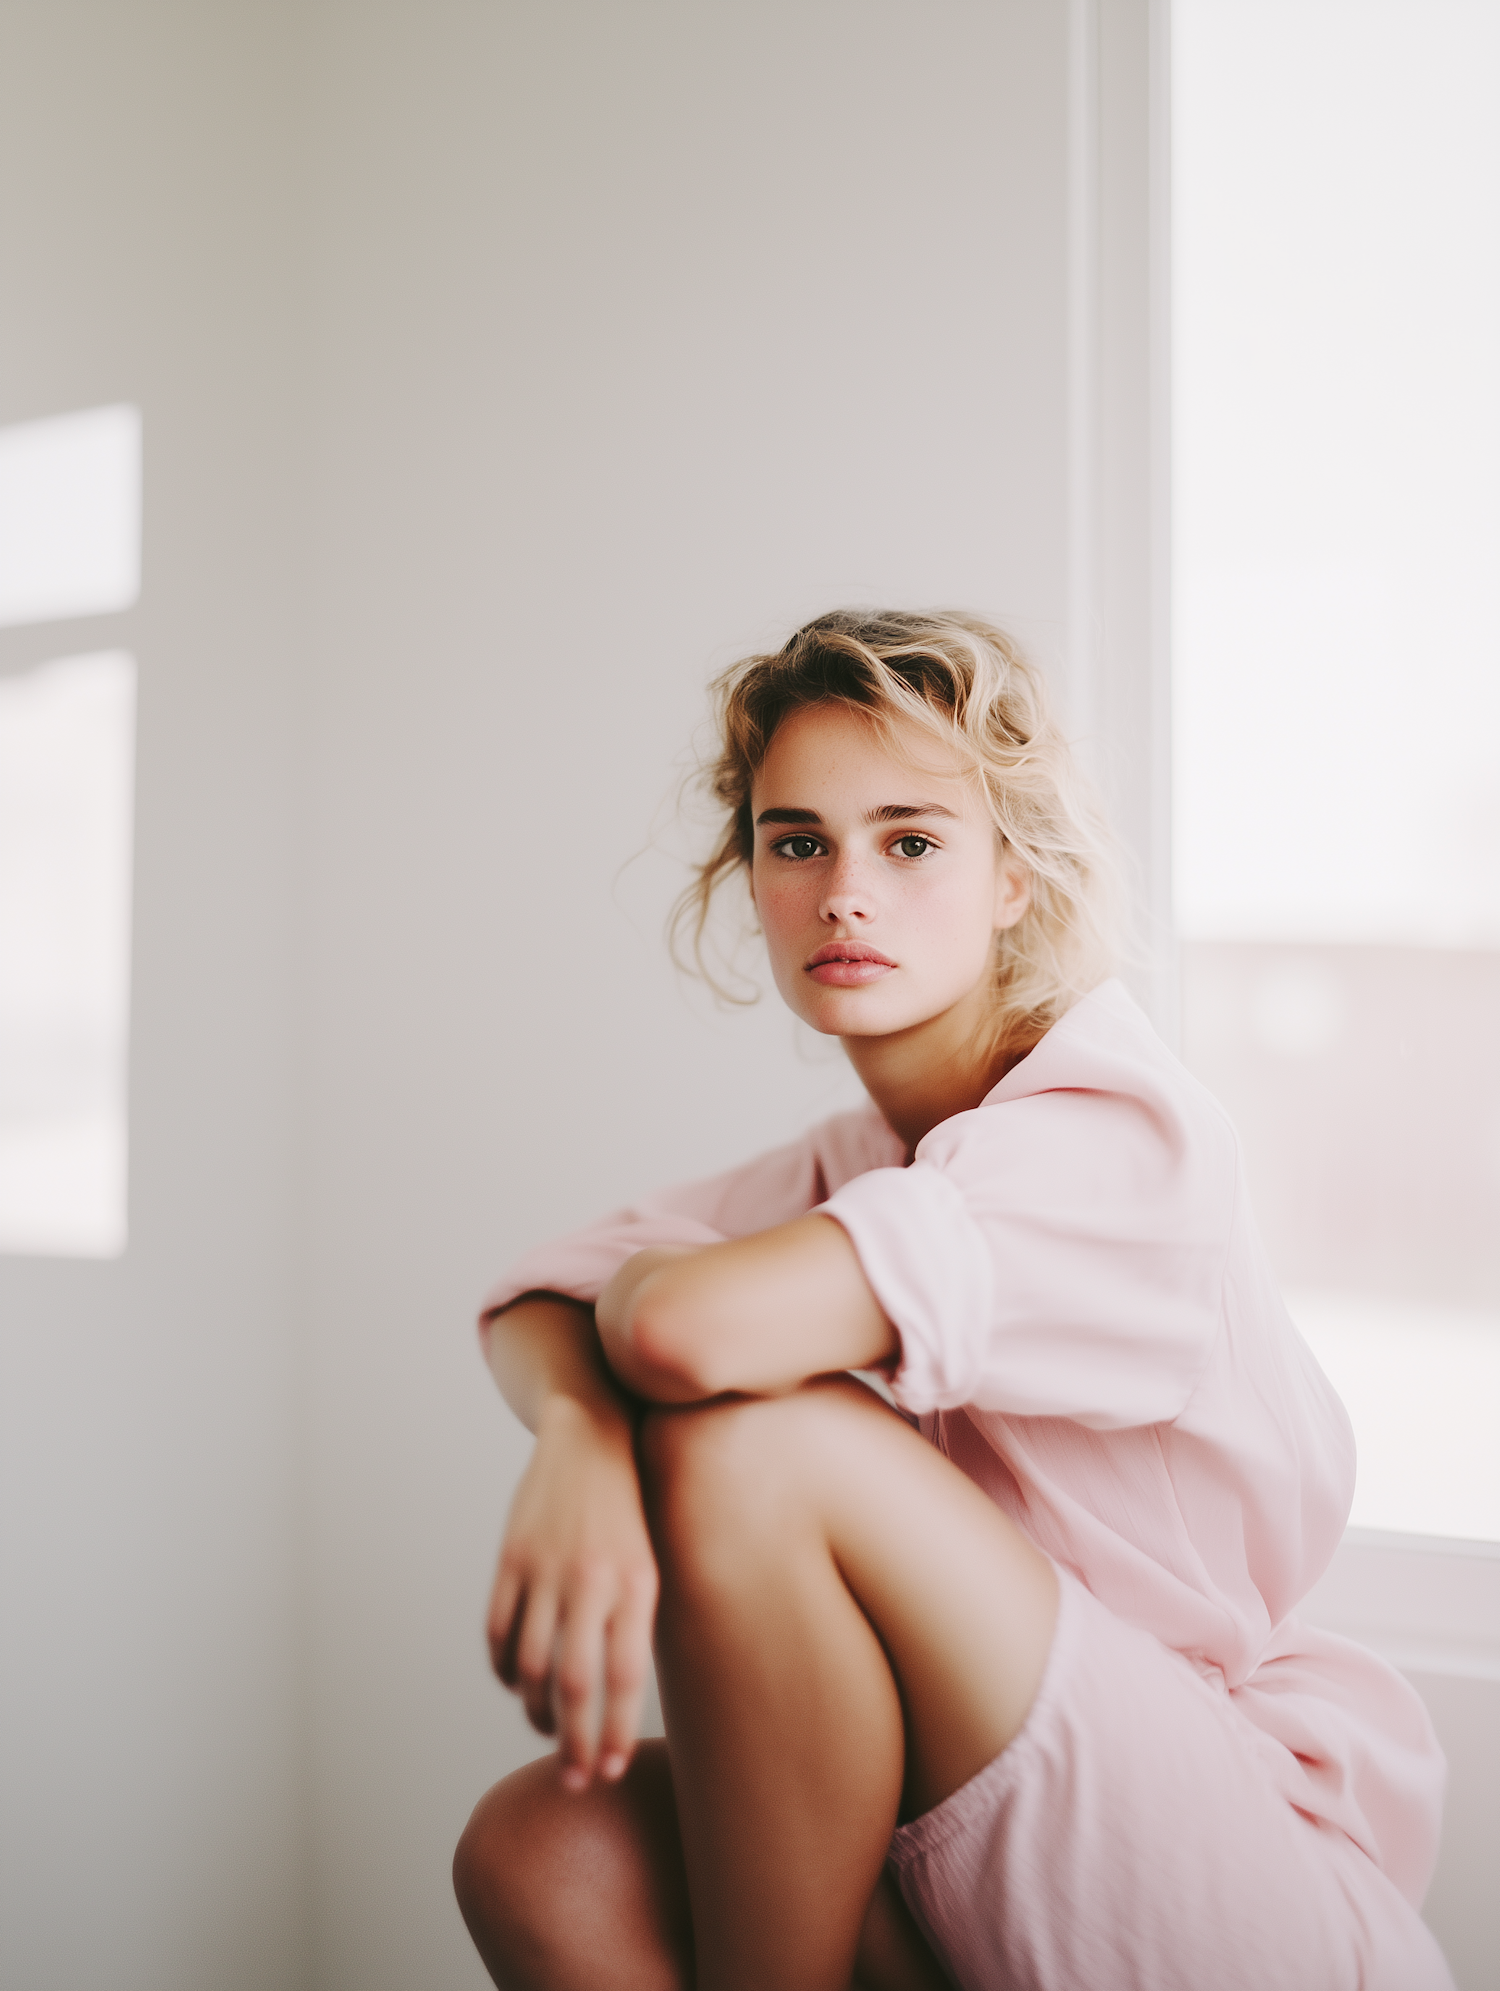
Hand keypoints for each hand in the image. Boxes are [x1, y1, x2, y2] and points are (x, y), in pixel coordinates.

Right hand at [487, 1393, 658, 1789]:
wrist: (593, 1437)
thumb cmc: (630, 1513)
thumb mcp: (650, 1564)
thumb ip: (634, 1625)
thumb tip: (618, 1705)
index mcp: (636, 1584)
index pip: (624, 1679)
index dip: (613, 1733)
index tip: (608, 1769)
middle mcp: (591, 1579)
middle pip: (576, 1682)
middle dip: (574, 1742)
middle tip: (574, 1778)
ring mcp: (546, 1568)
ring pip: (529, 1664)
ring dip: (535, 1710)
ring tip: (547, 1730)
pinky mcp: (510, 1557)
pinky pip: (498, 1630)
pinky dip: (502, 1669)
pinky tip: (514, 1684)